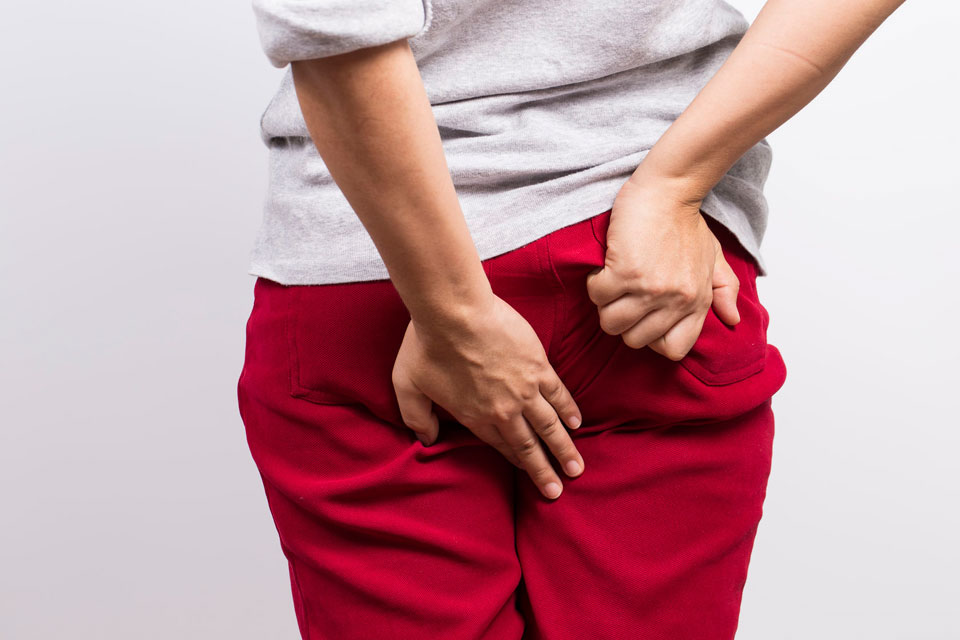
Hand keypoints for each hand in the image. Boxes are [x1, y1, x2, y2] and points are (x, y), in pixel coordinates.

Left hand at [392, 294, 584, 499]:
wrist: (454, 311)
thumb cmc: (426, 345)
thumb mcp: (407, 386)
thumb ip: (416, 417)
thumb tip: (427, 440)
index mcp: (474, 416)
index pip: (500, 446)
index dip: (516, 463)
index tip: (530, 479)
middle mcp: (502, 409)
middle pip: (528, 444)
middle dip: (545, 470)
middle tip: (559, 490)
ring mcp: (523, 388)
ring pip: (549, 424)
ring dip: (563, 447)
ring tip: (576, 467)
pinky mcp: (537, 364)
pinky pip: (557, 393)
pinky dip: (568, 409)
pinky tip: (576, 423)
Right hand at [585, 177, 740, 358]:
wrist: (669, 190)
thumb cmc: (686, 222)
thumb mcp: (712, 257)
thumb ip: (724, 289)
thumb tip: (732, 320)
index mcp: (697, 301)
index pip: (673, 349)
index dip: (652, 337)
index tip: (644, 316)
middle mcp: (677, 300)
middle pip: (635, 340)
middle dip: (624, 321)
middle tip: (624, 296)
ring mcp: (651, 288)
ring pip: (612, 323)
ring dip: (606, 305)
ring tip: (613, 282)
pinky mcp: (626, 272)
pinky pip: (599, 297)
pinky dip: (596, 284)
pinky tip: (606, 268)